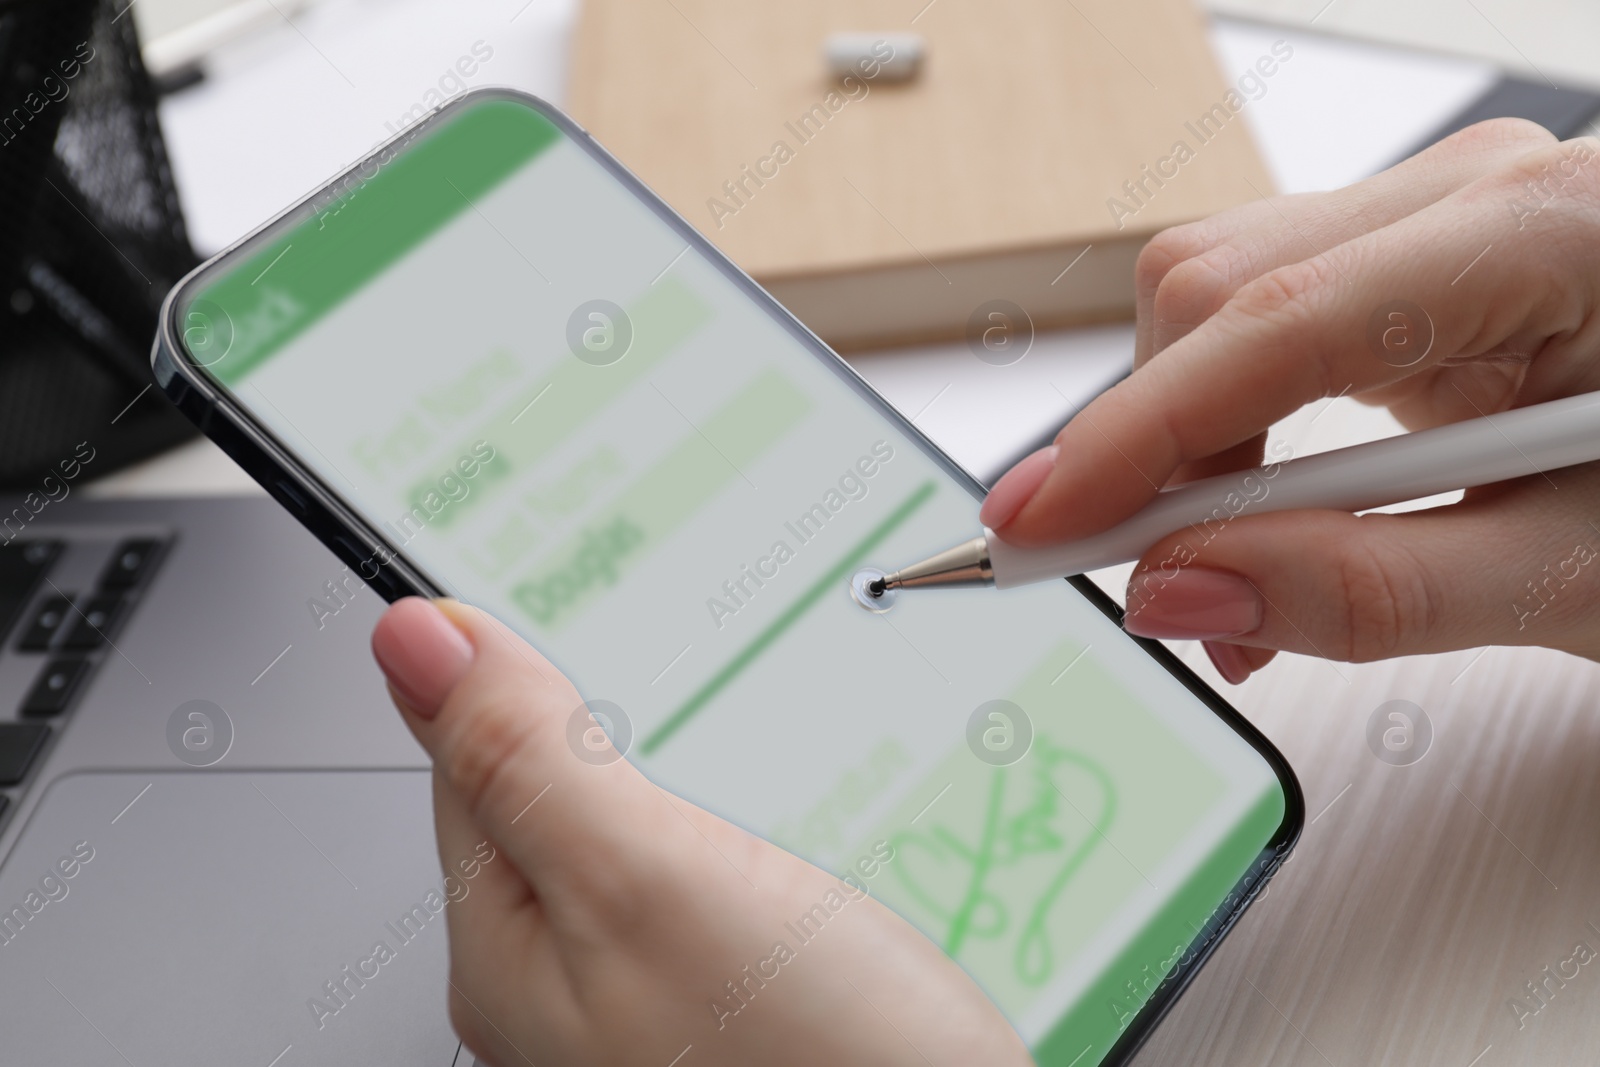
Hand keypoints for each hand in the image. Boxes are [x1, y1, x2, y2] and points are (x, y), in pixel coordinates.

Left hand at [370, 598, 1031, 1066]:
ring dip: (702, 753)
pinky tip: (798, 799)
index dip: (517, 657)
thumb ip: (530, 758)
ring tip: (751, 701)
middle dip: (629, 705)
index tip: (576, 572)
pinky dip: (758, 810)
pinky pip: (722, 866)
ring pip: (654, 818)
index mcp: (510, 949)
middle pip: (565, 783)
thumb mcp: (648, 880)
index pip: (471, 754)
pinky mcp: (746, 990)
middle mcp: (574, 979)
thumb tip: (414, 641)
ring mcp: (664, 989)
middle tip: (689, 635)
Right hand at [980, 118, 1599, 681]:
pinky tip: (1261, 514)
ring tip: (1229, 579)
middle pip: (1211, 289)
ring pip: (1212, 299)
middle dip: (1149, 448)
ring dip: (1183, 448)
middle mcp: (1470, 195)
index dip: (1132, 436)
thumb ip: (1374, 592)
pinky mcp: (1407, 255)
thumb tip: (1181, 592)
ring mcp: (1432, 214)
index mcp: (1540, 241)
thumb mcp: (1581, 576)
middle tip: (1150, 589)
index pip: (1271, 329)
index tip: (1040, 530)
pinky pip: (1255, 318)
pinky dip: (1227, 429)